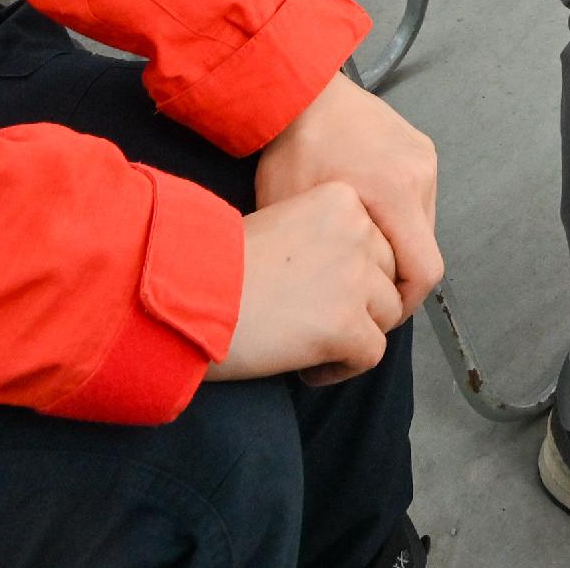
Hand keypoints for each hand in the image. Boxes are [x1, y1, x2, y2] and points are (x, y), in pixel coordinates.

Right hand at [209, 180, 405, 384]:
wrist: (182, 297)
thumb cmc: (216, 265)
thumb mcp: (280, 224)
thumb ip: (325, 239)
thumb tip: (357, 275)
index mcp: (342, 199)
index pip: (379, 241)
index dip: (356, 272)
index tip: (318, 289)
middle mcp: (358, 233)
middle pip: (388, 278)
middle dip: (361, 304)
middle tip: (319, 321)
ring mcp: (355, 280)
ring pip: (386, 317)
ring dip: (356, 335)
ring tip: (312, 345)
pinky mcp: (347, 325)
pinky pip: (372, 355)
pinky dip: (343, 368)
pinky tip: (308, 369)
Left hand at [256, 76, 443, 324]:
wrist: (302, 90)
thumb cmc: (291, 147)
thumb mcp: (294, 212)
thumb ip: (323, 259)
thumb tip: (329, 303)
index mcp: (395, 192)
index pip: (425, 270)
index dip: (406, 303)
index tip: (380, 315)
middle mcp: (421, 175)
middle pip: (425, 249)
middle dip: (397, 274)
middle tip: (361, 283)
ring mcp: (425, 159)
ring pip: (423, 225)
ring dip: (397, 242)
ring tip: (358, 243)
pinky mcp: (421, 148)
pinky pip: (419, 199)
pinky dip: (398, 216)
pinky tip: (365, 212)